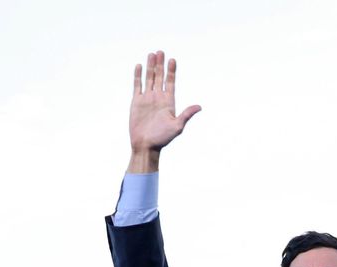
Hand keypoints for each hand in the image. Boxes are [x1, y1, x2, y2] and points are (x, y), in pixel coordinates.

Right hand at [128, 51, 201, 171]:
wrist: (146, 145)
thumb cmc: (163, 138)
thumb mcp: (177, 126)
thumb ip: (186, 114)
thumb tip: (199, 107)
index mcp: (169, 102)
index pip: (171, 82)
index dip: (171, 71)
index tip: (172, 59)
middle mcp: (158, 98)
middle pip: (160, 77)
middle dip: (160, 64)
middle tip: (161, 51)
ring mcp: (147, 98)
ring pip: (149, 78)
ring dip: (150, 66)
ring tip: (151, 54)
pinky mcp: (136, 101)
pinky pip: (137, 85)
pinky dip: (138, 75)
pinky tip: (139, 66)